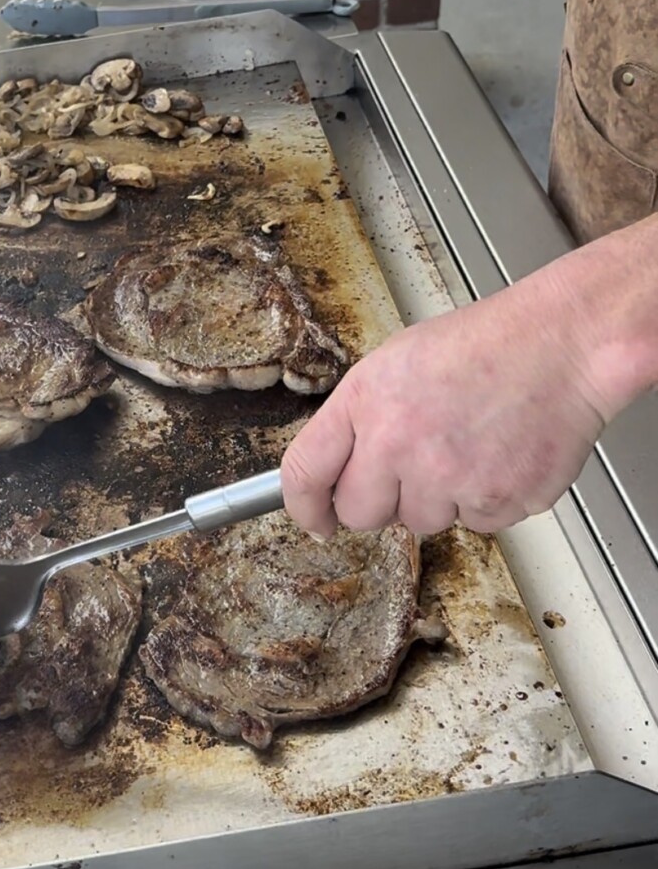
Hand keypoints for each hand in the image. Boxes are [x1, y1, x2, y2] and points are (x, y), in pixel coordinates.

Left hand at [280, 276, 608, 538]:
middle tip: (414, 466)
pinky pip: (476, 524)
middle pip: (361, 514)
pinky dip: (487, 500)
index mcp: (366, 402)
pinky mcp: (497, 502)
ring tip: (470, 444)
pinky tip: (500, 455)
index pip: (306, 473)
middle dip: (381, 501)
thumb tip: (336, 471)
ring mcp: (449, 479)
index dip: (305, 506)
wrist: (564, 344)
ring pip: (423, 523)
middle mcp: (400, 445)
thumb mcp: (397, 361)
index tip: (315, 519)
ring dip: (440, 498)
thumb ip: (361, 419)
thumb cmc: (487, 345)